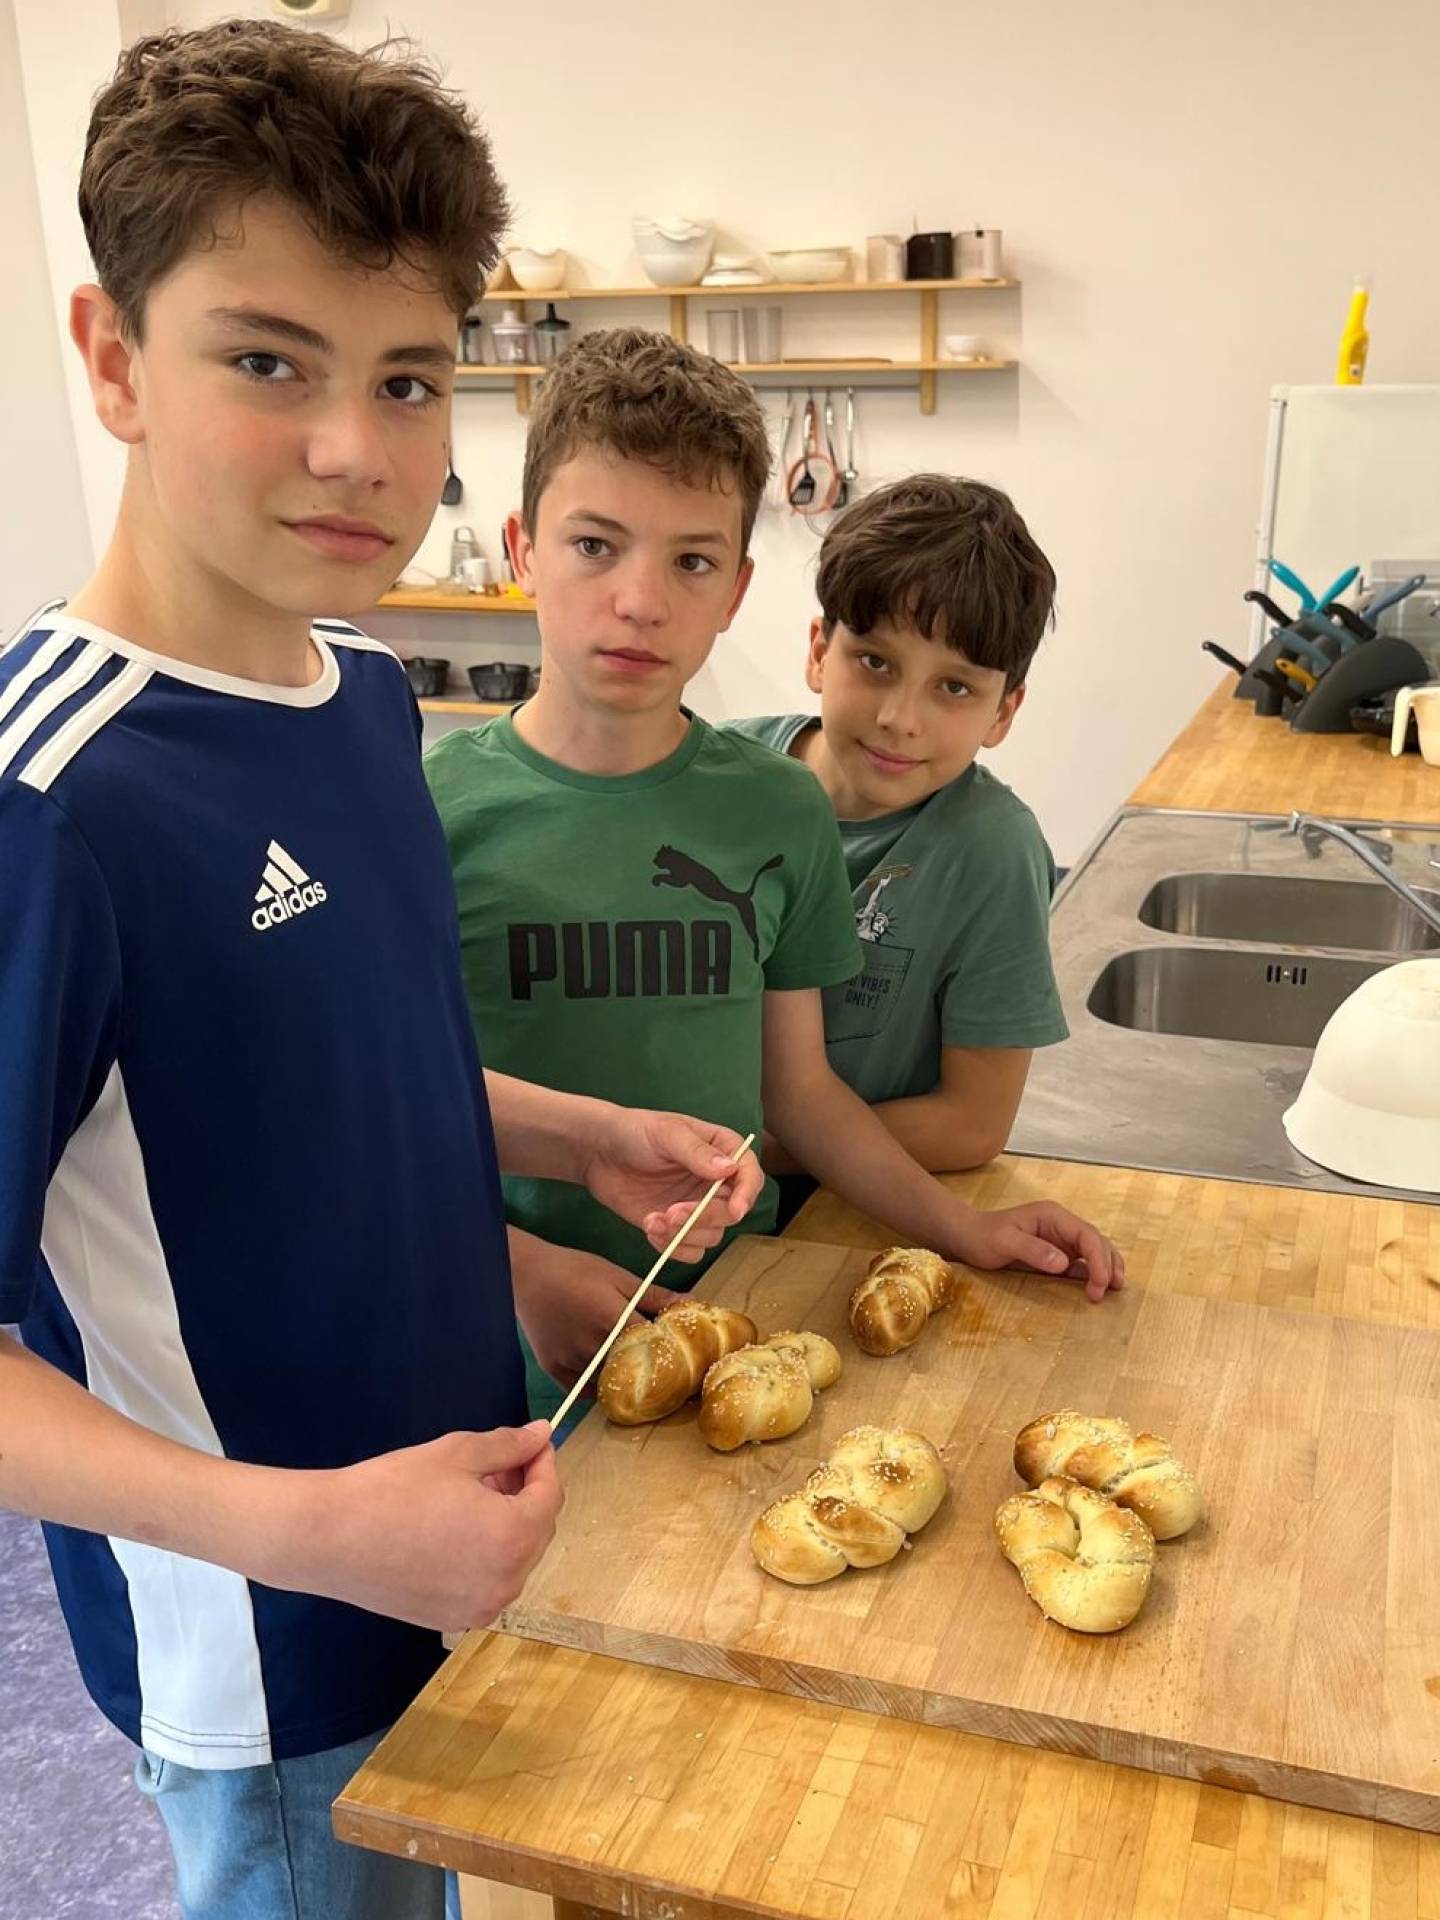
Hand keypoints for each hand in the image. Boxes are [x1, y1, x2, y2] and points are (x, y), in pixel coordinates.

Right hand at [296, 1424, 562, 1631]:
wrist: (329, 1538)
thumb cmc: (393, 1490)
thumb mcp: (457, 1454)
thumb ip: (508, 1446)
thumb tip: (542, 1434)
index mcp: (513, 1537)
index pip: (551, 1496)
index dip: (543, 1464)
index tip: (531, 1444)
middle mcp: (506, 1582)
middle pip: (538, 1530)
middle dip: (526, 1494)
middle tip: (497, 1466)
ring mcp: (480, 1608)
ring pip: (515, 1559)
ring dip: (507, 1525)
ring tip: (472, 1495)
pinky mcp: (453, 1620)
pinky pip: (488, 1582)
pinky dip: (485, 1555)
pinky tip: (454, 1530)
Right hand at [513, 1236, 685, 1388]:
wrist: (526, 1274)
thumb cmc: (575, 1269)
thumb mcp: (618, 1277)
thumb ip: (654, 1294)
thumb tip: (690, 1302)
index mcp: (614, 1319)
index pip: (654, 1346)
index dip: (670, 1351)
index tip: (680, 1353)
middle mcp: (594, 1345)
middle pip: (633, 1368)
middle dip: (648, 1367)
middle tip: (658, 1363)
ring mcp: (572, 1360)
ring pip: (608, 1380)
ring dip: (621, 1377)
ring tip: (631, 1368)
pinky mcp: (554, 1369)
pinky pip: (583, 1390)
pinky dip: (596, 1385)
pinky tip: (605, 1374)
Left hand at [579, 1107, 763, 1260]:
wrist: (598, 1152)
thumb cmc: (634, 1131)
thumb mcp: (665, 1133)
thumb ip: (696, 1151)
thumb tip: (729, 1169)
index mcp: (722, 1150)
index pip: (749, 1174)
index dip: (747, 1193)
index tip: (735, 1210)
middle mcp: (715, 1182)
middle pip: (731, 1212)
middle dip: (704, 1218)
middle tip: (672, 1213)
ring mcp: (697, 1206)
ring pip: (711, 1235)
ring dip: (683, 1235)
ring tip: (652, 1220)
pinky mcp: (677, 1226)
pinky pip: (690, 1250)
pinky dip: (672, 1247)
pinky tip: (650, 1227)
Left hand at [946, 1202, 1125, 1303]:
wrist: (967, 1238)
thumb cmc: (983, 1236)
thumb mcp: (1004, 1242)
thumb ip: (1033, 1250)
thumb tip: (1066, 1263)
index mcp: (1053, 1216)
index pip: (1086, 1234)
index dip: (1098, 1258)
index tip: (1100, 1282)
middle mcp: (1061, 1225)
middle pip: (1096, 1241)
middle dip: (1106, 1264)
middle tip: (1106, 1292)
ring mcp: (1061, 1239)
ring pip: (1094, 1250)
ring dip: (1107, 1267)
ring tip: (1115, 1288)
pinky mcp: (1057, 1253)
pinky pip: (1082, 1261)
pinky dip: (1094, 1272)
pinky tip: (1099, 1286)